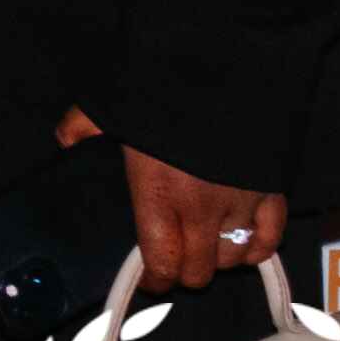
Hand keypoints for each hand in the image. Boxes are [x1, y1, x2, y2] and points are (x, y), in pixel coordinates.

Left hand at [59, 105, 289, 293]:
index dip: (155, 278)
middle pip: (200, 270)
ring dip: (220, 259)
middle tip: (175, 262)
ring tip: (205, 248)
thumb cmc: (164, 86)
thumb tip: (66, 139)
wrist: (226, 61)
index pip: (161, 260)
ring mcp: (241, 202)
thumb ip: (86, 126)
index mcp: (159, 194)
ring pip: (235, 257)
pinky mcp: (273, 190)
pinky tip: (246, 247)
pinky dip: (259, 248)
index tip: (149, 279)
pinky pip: (271, 237)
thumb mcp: (113, 104)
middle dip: (185, 272)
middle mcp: (202, 208)